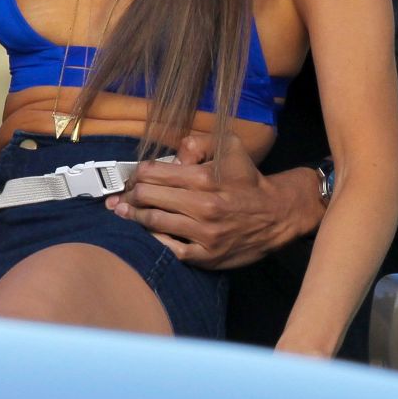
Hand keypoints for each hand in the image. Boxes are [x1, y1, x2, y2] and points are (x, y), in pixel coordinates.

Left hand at [106, 131, 322, 269]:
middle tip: (121, 197)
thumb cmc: (248, 178)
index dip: (136, 174)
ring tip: (123, 212)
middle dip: (129, 195)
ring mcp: (205, 234)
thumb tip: (171, 154)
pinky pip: (170, 249)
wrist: (276, 214)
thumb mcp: (229, 146)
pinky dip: (154, 239)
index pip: (152, 173)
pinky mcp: (207, 256)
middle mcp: (204, 206)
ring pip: (154, 222)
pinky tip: (147, 231)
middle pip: (147, 197)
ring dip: (134, 216)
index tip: (132, 178)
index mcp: (204, 177)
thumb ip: (198, 142)